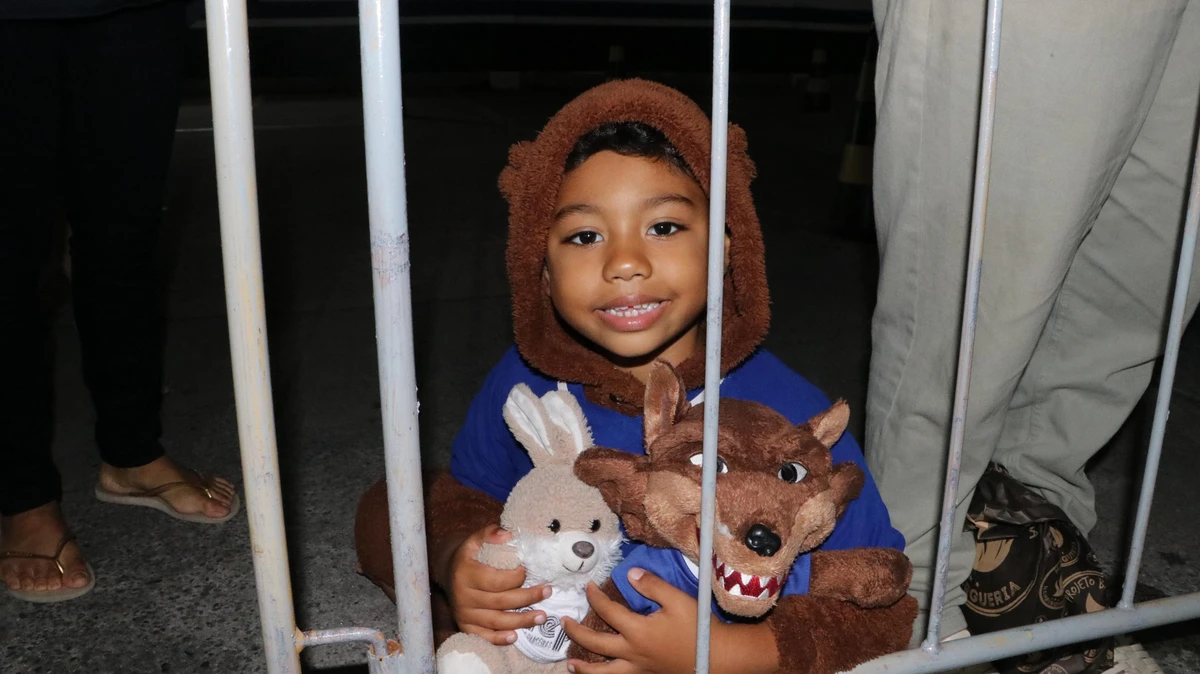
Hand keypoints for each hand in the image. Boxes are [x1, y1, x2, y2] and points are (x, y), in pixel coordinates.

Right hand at [446, 524, 551, 644]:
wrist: (449, 572)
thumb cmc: (469, 556)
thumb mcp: (475, 540)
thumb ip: (490, 534)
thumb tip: (508, 535)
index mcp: (465, 573)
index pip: (495, 581)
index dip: (516, 578)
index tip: (529, 571)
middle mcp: (463, 596)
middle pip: (500, 601)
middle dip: (527, 598)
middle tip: (547, 592)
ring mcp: (464, 614)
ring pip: (496, 621)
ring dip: (521, 620)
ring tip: (542, 616)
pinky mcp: (465, 626)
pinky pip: (484, 636)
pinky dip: (499, 639)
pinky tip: (515, 636)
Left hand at [564, 568, 780, 673]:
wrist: (717, 657)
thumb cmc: (698, 628)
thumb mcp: (677, 600)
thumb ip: (652, 586)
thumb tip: (630, 574)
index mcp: (637, 630)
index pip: (607, 611)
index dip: (594, 597)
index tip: (588, 586)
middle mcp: (633, 652)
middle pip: (596, 643)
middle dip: (576, 632)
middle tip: (563, 622)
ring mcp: (638, 668)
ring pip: (604, 672)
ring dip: (585, 668)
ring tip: (569, 664)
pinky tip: (602, 672)